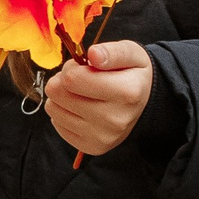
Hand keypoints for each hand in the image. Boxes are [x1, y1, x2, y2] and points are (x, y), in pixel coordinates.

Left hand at [44, 41, 153, 156]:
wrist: (144, 103)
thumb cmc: (132, 74)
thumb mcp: (130, 53)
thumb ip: (112, 52)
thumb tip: (93, 54)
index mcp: (127, 92)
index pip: (72, 78)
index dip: (72, 67)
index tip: (83, 67)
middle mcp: (116, 119)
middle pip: (59, 94)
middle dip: (63, 81)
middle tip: (79, 79)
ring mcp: (103, 137)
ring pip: (54, 109)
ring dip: (62, 97)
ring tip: (81, 93)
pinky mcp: (92, 147)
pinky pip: (57, 125)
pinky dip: (64, 113)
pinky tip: (81, 108)